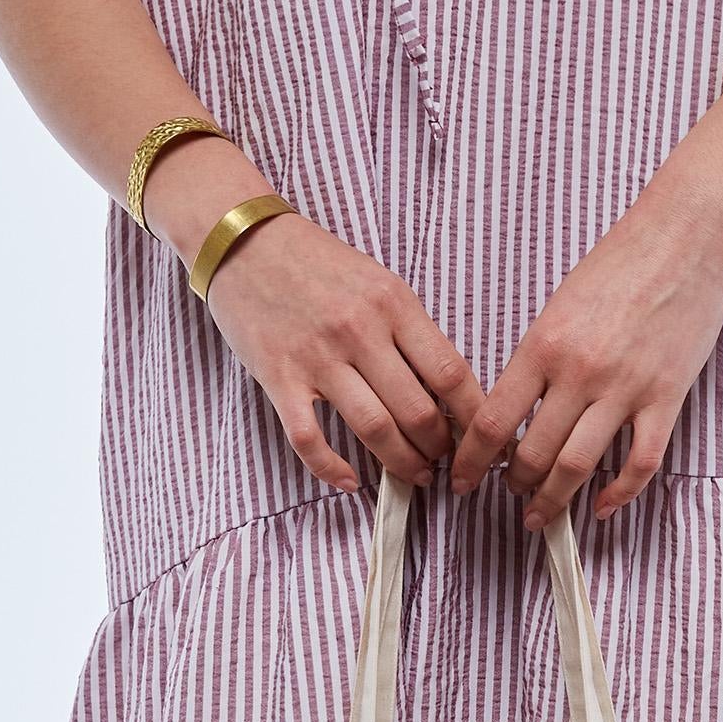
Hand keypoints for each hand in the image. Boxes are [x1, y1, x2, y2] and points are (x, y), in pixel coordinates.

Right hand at [203, 212, 482, 490]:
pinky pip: (310, 440)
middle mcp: (359, 331)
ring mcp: (318, 357)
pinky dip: (332, 469)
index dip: (473, 417)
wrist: (242, 239)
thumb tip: (445, 390)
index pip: (450, 373)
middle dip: (439, 449)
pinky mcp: (279, 378)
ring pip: (375, 430)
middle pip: (418, 411)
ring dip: (401, 463)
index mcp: (393, 303)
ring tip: (413, 474)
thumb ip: (409, 331)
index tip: (480, 439)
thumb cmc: (316, 263)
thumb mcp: (377, 282)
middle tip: (443, 461)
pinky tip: (350, 482)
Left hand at [448, 182, 722, 528]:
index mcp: (545, 343)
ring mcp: (625, 388)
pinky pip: (639, 464)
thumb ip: (540, 357)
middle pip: (532, 454)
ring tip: (540, 513)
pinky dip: (618, 495)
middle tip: (510, 493)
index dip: (472, 460)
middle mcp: (580, 371)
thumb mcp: (561, 302)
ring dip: (553, 500)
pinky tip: (602, 507)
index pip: (493, 420)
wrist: (688, 232)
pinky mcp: (667, 397)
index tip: (463, 479)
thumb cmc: (623, 260)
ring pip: (577, 467)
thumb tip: (517, 408)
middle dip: (514, 485)